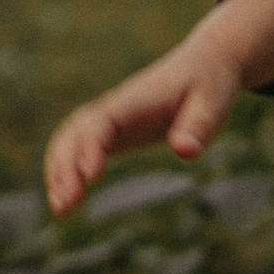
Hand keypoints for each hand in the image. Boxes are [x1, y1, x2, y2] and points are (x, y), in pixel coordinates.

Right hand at [43, 0, 273, 216]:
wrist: (206, 63)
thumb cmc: (210, 83)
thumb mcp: (214, 103)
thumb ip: (199, 126)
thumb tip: (185, 152)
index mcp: (138, 99)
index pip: (104, 121)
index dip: (91, 146)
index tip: (91, 177)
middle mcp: (117, 107)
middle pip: (76, 132)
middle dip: (65, 166)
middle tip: (66, 205)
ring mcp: (112, 118)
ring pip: (71, 140)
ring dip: (59, 171)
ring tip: (60, 210)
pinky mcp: (115, 130)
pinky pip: (81, 148)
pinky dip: (67, 170)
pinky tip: (68, 202)